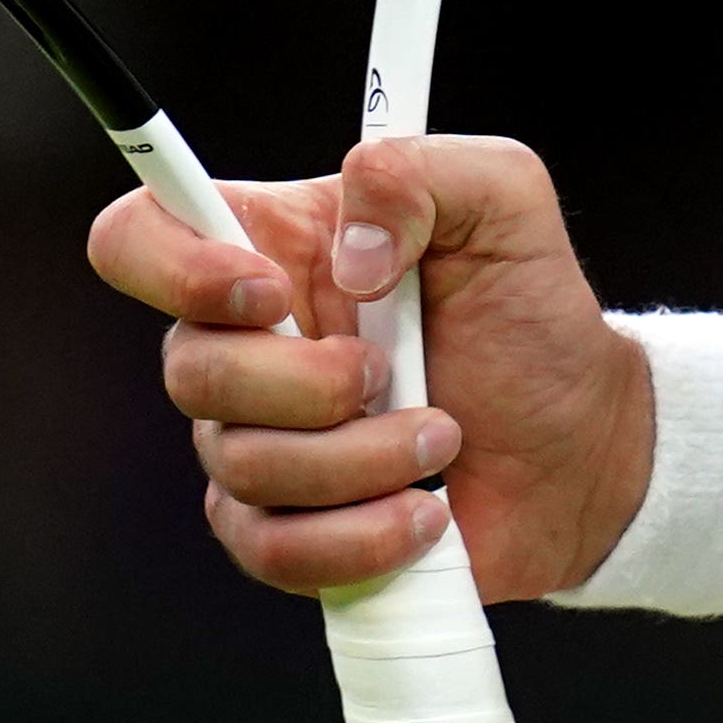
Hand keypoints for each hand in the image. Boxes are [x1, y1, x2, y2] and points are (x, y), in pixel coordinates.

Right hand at [84, 134, 654, 602]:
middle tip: (392, 371)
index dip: (173, 265)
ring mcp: (256, 443)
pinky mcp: (284, 531)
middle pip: (186, 368)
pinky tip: (426, 512)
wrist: (583, 447)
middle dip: (308, 382)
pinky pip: (273, 551)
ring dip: (364, 458)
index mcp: (273, 249)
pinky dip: (362, 536)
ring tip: (441, 438)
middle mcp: (245, 346)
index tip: (271, 291)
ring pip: (242, 466)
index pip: (139, 236)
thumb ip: (423, 171)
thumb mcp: (505, 202)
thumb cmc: (531, 317)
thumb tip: (351, 247)